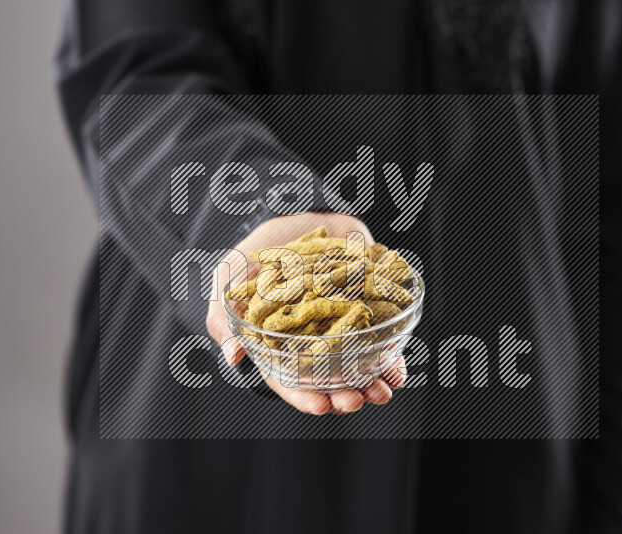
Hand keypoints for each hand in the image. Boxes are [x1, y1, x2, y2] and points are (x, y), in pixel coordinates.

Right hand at [206, 212, 405, 414]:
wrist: (302, 214)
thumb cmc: (261, 249)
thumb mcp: (230, 276)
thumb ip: (225, 314)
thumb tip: (233, 356)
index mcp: (280, 343)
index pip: (290, 380)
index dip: (303, 396)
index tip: (319, 406)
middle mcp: (315, 341)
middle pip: (328, 380)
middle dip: (342, 396)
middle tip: (353, 401)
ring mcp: (344, 327)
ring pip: (359, 366)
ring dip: (371, 383)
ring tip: (380, 391)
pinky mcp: (369, 309)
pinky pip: (383, 339)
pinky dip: (391, 357)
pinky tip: (396, 369)